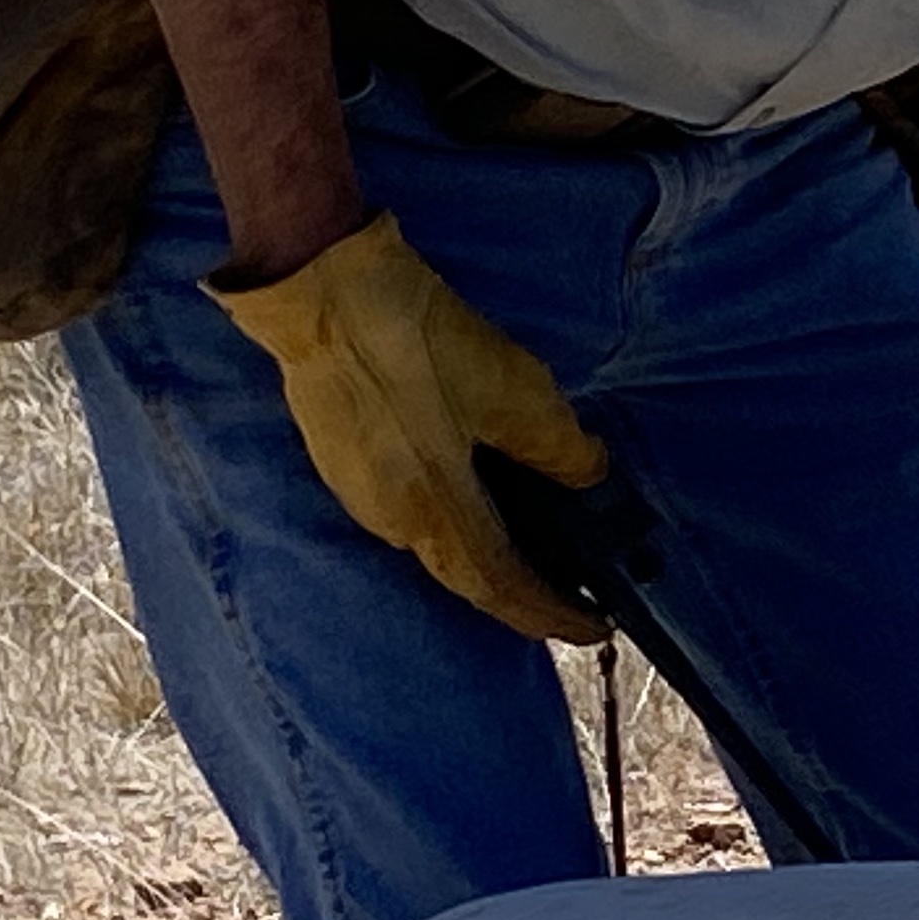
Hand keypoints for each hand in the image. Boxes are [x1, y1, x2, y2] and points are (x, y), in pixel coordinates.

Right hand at [207, 214, 612, 641]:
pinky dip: (452, 516)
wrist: (326, 291)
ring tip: (530, 548)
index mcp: (434, 512)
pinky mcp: (344, 456)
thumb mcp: (516, 394)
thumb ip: (563, 449)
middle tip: (565, 596)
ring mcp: (359, 490)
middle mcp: (391, 518)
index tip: (593, 628)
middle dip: (520, 593)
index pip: (502, 587)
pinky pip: (409, 508)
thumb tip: (589, 475)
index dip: (550, 614)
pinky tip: (471, 490)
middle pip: (466, 574)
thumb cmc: (419, 344)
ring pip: (434, 542)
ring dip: (485, 553)